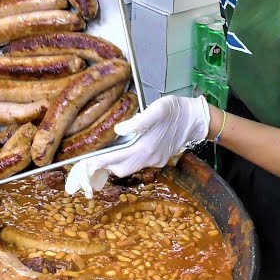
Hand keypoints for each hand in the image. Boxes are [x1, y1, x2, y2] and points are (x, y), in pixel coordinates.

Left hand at [64, 95, 209, 197]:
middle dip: (104, 166)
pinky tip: (127, 148)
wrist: (197, 120)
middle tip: (90, 157)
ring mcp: (155, 161)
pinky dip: (129, 159)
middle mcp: (149, 159)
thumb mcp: (158, 109)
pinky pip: (140, 164)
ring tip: (105, 153)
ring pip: (129, 168)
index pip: (114, 160)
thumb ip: (139, 121)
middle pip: (120, 169)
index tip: (82, 164)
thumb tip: (119, 129)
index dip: (97, 163)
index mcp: (145, 148)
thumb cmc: (176, 111)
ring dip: (116, 163)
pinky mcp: (160, 160)